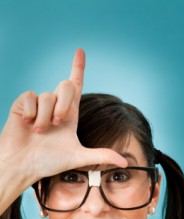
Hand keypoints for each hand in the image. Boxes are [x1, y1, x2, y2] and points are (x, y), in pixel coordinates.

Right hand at [0, 49, 126, 184]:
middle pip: (66, 84)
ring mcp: (38, 104)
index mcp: (69, 113)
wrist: (23, 165)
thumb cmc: (49, 162)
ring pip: (47, 96)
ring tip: (39, 132)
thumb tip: (125, 163)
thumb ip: (101, 156)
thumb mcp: (78, 157)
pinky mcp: (22, 104)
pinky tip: (27, 124)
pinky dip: (31, 113)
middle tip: (57, 124)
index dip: (78, 67)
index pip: (75, 84)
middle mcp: (55, 105)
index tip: (80, 51)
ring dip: (45, 117)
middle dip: (63, 104)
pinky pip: (29, 97)